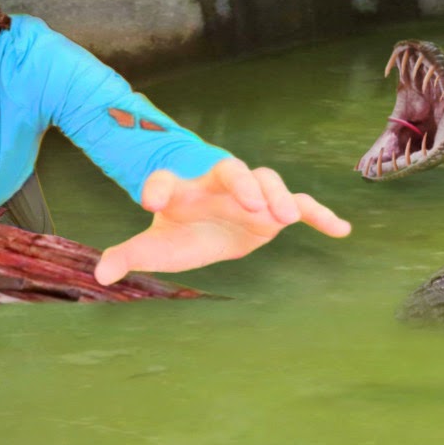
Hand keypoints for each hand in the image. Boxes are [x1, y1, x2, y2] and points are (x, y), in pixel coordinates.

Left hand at [94, 158, 352, 283]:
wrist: (209, 223)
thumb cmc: (181, 230)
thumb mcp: (155, 246)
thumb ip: (129, 255)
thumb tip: (101, 275)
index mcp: (183, 189)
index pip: (167, 180)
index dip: (157, 187)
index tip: (148, 201)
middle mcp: (219, 184)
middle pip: (231, 170)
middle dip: (241, 183)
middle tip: (249, 202)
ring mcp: (251, 194)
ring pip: (268, 181)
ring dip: (277, 195)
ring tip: (283, 218)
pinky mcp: (276, 210)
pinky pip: (303, 205)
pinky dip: (321, 215)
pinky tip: (342, 230)